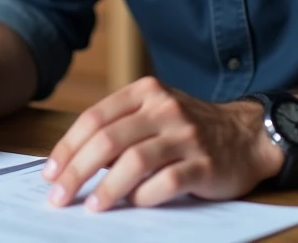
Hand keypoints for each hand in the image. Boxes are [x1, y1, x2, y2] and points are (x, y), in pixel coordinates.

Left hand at [41, 76, 282, 210]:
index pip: (94, 118)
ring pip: (134, 161)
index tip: (50, 173)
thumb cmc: (189, 129)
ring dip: (107, 188)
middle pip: (108, 140)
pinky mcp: (204, 163)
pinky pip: (166, 182)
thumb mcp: (155, 113)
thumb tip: (72, 163)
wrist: (247, 136)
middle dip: (77, 171)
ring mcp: (186, 135)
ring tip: (92, 206)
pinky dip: (144, 195)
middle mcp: (164, 108)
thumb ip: (120, 128)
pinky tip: (133, 204)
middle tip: (60, 197)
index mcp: (145, 92)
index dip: (68, 147)